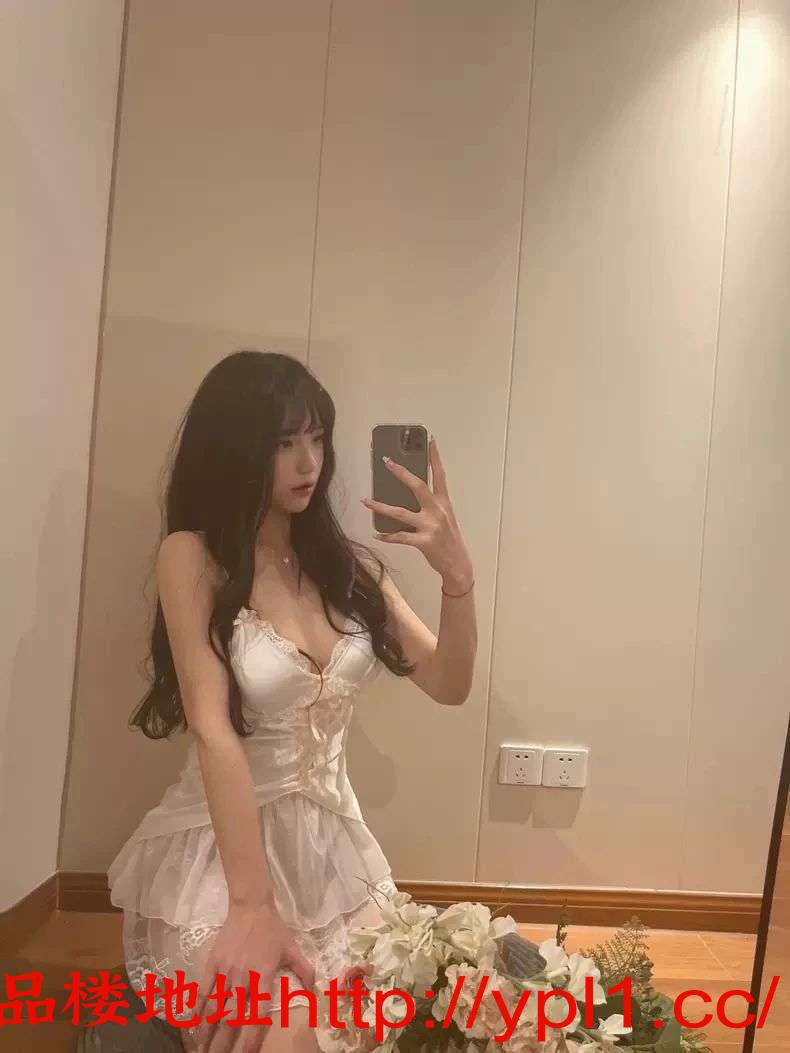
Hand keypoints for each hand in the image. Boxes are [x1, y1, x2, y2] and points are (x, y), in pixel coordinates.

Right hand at [193, 901, 314, 1051]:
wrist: (251, 906)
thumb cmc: (273, 930)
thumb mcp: (293, 949)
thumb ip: (304, 971)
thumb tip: (315, 992)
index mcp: (263, 977)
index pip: (256, 1015)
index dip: (250, 1039)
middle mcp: (242, 978)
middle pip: (231, 1018)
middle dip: (223, 1043)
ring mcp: (225, 972)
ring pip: (213, 1008)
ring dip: (206, 1032)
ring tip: (201, 1051)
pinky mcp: (212, 964)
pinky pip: (202, 990)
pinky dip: (196, 1009)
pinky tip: (192, 1025)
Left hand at [361, 436, 473, 590]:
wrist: (457, 564)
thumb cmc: (448, 538)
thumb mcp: (445, 517)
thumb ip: (431, 504)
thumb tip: (409, 492)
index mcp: (444, 502)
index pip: (440, 475)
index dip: (435, 457)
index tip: (430, 440)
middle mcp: (438, 511)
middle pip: (418, 486)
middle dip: (401, 473)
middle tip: (386, 461)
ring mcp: (431, 526)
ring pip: (400, 513)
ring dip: (380, 507)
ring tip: (365, 501)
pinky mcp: (424, 542)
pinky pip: (400, 537)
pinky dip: (387, 536)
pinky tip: (377, 533)